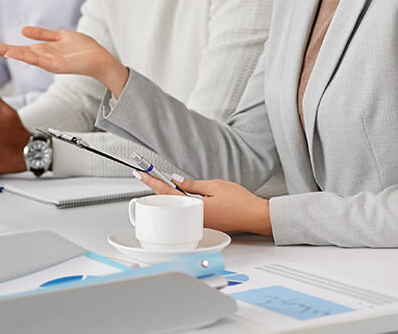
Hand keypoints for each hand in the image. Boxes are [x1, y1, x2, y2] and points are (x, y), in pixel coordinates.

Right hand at [0, 26, 128, 96]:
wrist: (100, 58)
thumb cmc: (82, 48)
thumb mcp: (59, 36)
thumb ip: (42, 34)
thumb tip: (22, 30)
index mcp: (40, 51)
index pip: (15, 49)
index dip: (0, 47)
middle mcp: (40, 58)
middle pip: (14, 54)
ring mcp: (46, 63)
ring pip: (21, 56)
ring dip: (6, 53)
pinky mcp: (55, 65)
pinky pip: (36, 60)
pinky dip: (23, 56)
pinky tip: (12, 52)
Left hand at [136, 172, 272, 235]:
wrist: (256, 217)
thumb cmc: (241, 202)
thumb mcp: (215, 186)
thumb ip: (193, 184)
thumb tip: (176, 180)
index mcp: (195, 209)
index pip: (167, 192)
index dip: (152, 181)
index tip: (140, 173)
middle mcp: (194, 219)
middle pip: (169, 201)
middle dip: (157, 188)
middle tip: (147, 174)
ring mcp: (199, 223)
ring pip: (178, 207)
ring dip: (169, 195)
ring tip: (161, 181)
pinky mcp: (205, 224)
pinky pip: (187, 212)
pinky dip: (181, 202)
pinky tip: (180, 193)